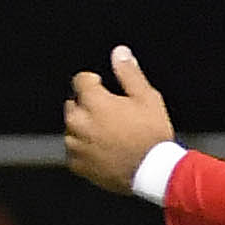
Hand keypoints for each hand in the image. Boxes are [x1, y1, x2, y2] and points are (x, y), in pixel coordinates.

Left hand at [64, 44, 177, 194]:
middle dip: (87, 104)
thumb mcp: (146, 98)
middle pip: (73, 104)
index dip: (92, 81)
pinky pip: (74, 149)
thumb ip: (129, 73)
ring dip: (84, 126)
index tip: (102, 85)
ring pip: (72, 128)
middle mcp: (77, 123)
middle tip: (110, 112)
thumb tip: (119, 52)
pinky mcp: (76, 164)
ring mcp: (75, 145)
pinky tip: (104, 149)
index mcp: (93, 102)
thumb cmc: (151, 133)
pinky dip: (84, 147)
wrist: (152, 171)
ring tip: (109, 132)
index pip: (80, 80)